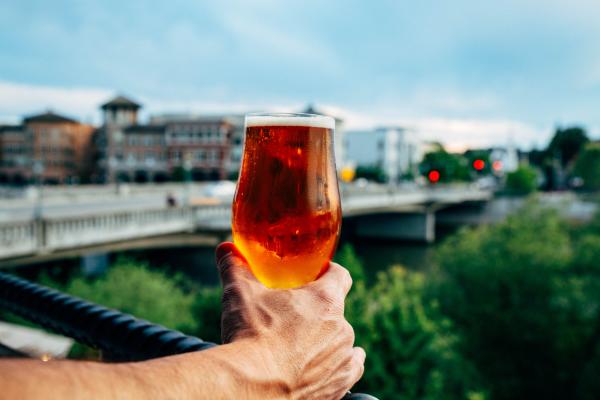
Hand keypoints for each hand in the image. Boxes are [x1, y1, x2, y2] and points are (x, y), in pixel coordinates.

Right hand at [216, 242, 364, 399]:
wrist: (252, 388)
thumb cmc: (250, 337)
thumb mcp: (239, 294)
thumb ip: (234, 267)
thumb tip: (225, 249)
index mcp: (325, 300)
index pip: (340, 275)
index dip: (328, 273)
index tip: (316, 275)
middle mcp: (342, 328)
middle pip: (335, 311)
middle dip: (317, 313)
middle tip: (292, 317)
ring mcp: (343, 358)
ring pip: (342, 342)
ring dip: (326, 341)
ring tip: (299, 346)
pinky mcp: (339, 385)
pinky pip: (348, 370)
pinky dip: (336, 367)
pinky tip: (320, 367)